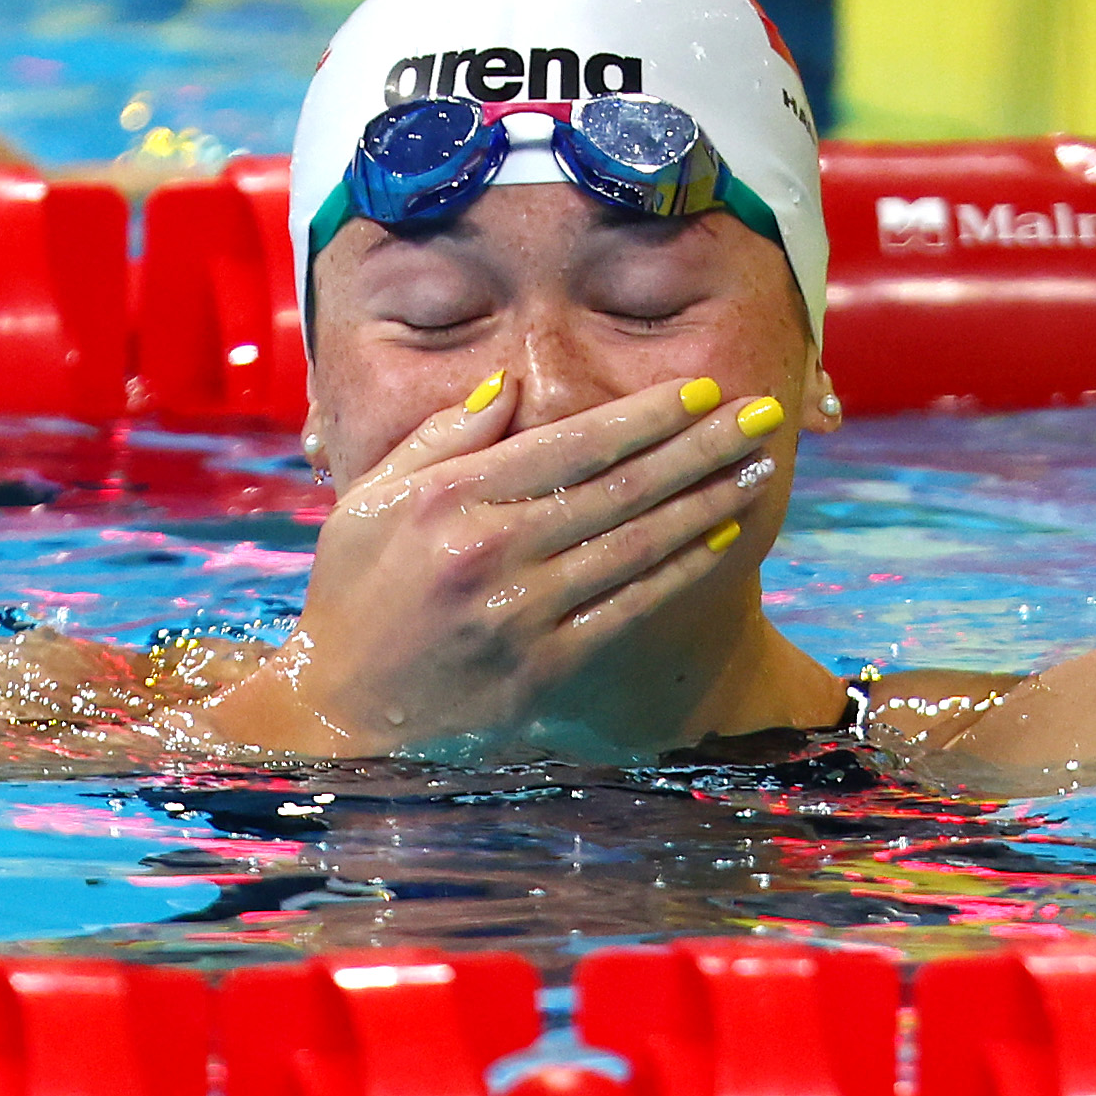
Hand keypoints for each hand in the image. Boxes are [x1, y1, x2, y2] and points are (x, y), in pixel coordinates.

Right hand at [234, 376, 781, 751]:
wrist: (335, 712)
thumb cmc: (351, 595)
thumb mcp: (370, 501)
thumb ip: (443, 438)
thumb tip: (509, 382)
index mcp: (449, 500)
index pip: (571, 444)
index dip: (644, 415)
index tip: (699, 391)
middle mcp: (490, 551)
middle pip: (620, 486)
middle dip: (701, 445)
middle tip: (761, 414)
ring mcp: (522, 614)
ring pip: (638, 543)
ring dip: (709, 500)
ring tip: (760, 468)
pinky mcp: (544, 668)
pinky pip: (631, 606)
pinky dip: (683, 568)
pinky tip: (723, 537)